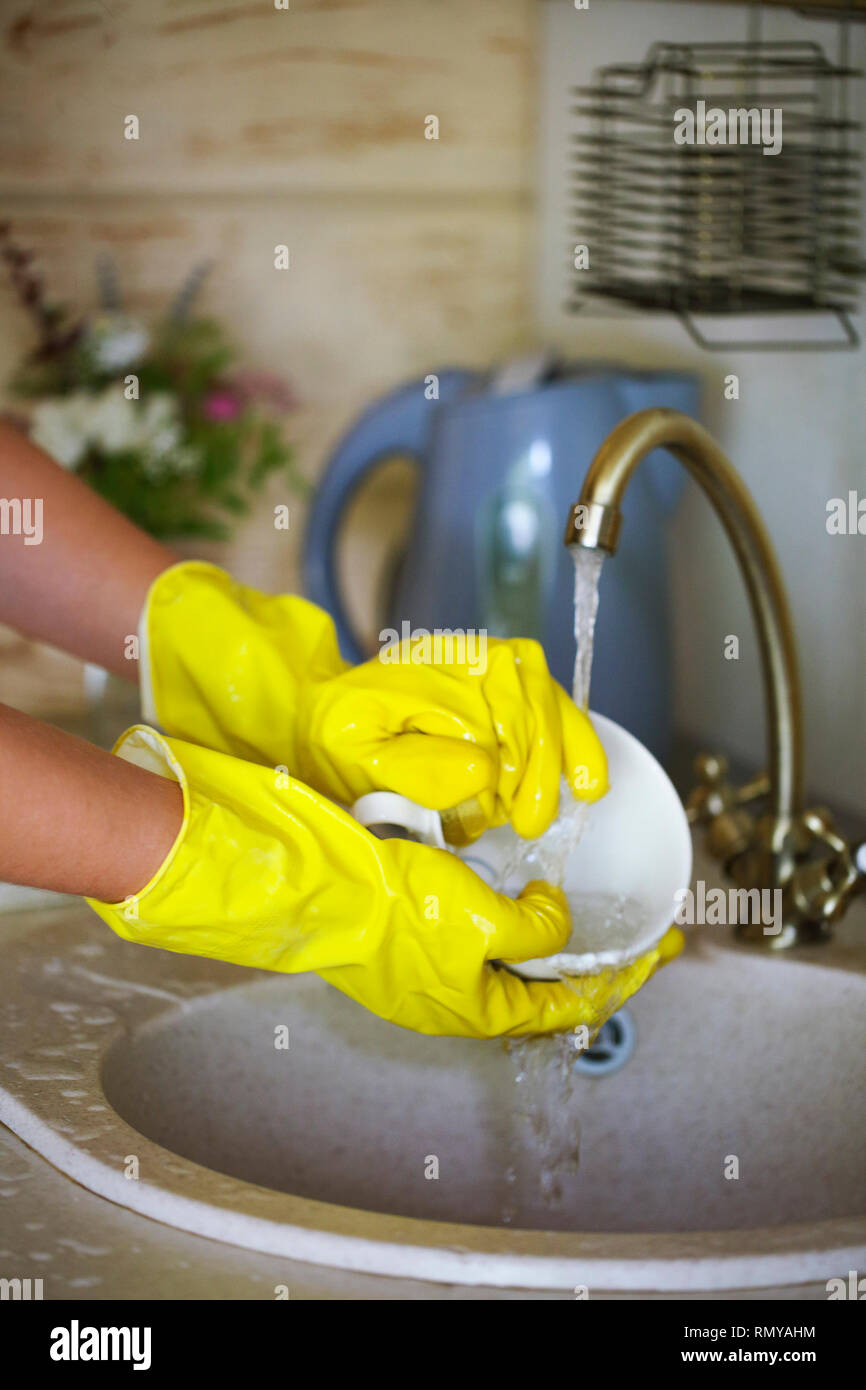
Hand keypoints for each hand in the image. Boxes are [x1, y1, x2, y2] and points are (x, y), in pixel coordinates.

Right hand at [88, 727, 673, 1038]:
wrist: (315, 889)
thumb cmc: (395, 909)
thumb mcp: (483, 918)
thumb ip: (534, 928)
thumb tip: (553, 919)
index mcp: (481, 1013)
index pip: (572, 1006)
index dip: (623, 978)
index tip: (661, 950)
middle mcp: (456, 1006)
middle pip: (541, 993)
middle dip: (590, 964)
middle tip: (632, 936)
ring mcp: (428, 980)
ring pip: (505, 969)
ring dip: (546, 947)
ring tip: (578, 919)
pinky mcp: (405, 949)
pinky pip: (473, 946)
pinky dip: (506, 927)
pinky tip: (512, 896)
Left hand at [142, 562, 607, 839]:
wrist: (320, 720)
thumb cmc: (334, 741)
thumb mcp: (355, 759)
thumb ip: (414, 768)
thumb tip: (482, 773)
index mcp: (430, 666)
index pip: (496, 701)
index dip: (513, 755)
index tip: (505, 806)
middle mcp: (465, 657)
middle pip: (532, 697)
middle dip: (541, 765)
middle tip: (532, 822)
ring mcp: (486, 668)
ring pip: (550, 698)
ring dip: (566, 754)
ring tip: (572, 802)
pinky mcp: (499, 688)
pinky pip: (551, 706)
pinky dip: (574, 742)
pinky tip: (587, 781)